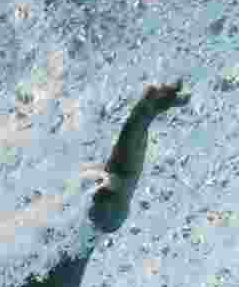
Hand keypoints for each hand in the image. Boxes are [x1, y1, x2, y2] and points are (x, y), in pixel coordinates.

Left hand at [88, 79, 187, 230]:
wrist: (107, 201)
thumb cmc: (105, 202)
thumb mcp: (103, 200)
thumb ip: (102, 194)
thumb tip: (103, 188)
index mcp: (121, 151)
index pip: (132, 126)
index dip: (142, 109)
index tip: (153, 92)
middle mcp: (125, 140)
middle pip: (140, 114)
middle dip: (156, 99)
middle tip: (177, 85)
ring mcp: (132, 138)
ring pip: (148, 113)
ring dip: (164, 99)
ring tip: (184, 89)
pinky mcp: (138, 139)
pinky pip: (151, 118)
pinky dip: (164, 107)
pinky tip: (180, 100)